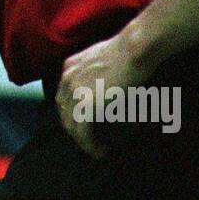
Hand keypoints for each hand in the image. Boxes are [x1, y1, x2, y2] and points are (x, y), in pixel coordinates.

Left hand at [53, 31, 149, 158]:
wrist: (134, 48)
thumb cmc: (129, 49)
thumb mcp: (105, 57)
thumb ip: (98, 71)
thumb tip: (107, 85)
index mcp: (70, 66)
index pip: (64, 95)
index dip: (71, 111)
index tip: (82, 122)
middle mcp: (67, 79)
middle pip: (64, 111)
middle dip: (74, 127)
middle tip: (88, 140)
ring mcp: (75, 93)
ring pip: (72, 124)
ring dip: (83, 140)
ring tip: (95, 149)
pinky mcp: (86, 105)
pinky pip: (83, 132)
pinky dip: (89, 145)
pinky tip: (99, 151)